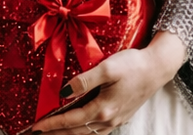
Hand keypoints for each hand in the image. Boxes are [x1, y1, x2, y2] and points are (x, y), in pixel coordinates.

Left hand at [32, 31, 186, 133]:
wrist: (157, 69)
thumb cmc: (133, 65)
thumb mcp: (107, 68)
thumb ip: (84, 80)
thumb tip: (64, 92)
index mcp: (103, 108)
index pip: (70, 120)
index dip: (51, 124)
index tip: (35, 127)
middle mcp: (108, 119)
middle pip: (76, 131)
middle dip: (56, 133)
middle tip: (37, 133)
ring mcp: (115, 120)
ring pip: (87, 133)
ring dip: (68, 134)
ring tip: (53, 133)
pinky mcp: (120, 117)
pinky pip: (97, 131)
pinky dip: (83, 131)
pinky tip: (78, 128)